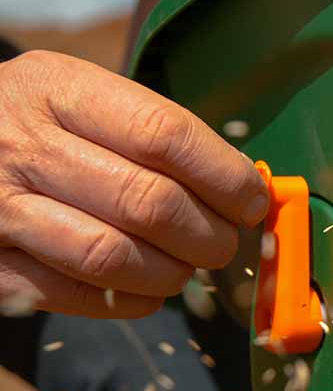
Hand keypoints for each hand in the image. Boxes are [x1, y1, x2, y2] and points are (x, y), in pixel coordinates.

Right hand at [0, 50, 268, 318]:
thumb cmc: (35, 124)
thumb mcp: (79, 96)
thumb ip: (153, 133)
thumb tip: (243, 188)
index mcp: (57, 89)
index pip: (165, 135)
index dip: (225, 177)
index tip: (252, 201)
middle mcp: (21, 145)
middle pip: (148, 202)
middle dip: (208, 234)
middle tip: (224, 243)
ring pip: (113, 256)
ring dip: (171, 273)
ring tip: (187, 267)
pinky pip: (73, 296)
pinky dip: (128, 301)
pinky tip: (146, 290)